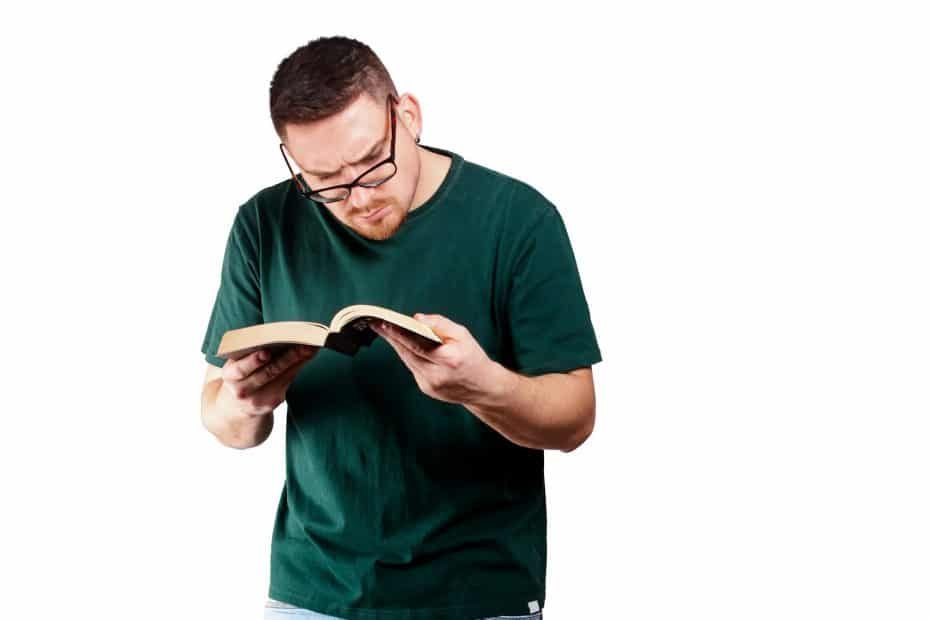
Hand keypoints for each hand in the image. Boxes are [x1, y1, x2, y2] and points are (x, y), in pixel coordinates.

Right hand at [217, 345, 318, 416]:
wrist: (237, 406)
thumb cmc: (241, 376)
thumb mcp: (237, 365)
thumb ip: (249, 353)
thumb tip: (278, 333)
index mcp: (230, 376)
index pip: (241, 369)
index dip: (253, 361)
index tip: (266, 352)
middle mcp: (242, 390)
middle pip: (268, 373)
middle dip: (287, 358)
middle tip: (304, 345)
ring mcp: (258, 399)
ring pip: (282, 377)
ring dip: (299, 360)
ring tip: (312, 347)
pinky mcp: (272, 402)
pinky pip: (288, 382)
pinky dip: (299, 367)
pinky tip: (308, 355)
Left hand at [371, 313, 497, 404]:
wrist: (483, 388)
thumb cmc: (473, 357)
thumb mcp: (463, 334)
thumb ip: (440, 324)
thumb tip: (416, 319)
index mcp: (448, 360)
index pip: (417, 344)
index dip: (398, 333)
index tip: (383, 323)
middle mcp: (436, 375)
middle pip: (407, 353)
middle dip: (391, 337)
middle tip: (376, 323)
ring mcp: (429, 385)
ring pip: (407, 361)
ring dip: (398, 345)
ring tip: (386, 330)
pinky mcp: (426, 389)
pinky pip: (413, 367)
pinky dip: (409, 355)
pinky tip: (403, 344)